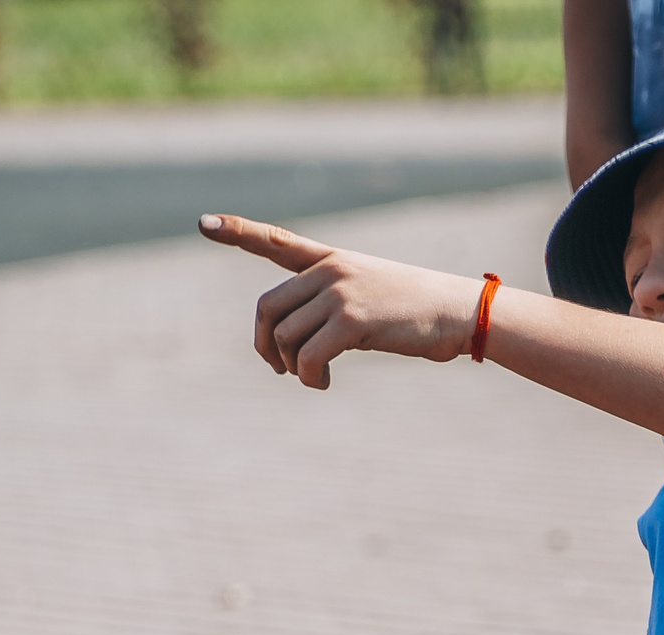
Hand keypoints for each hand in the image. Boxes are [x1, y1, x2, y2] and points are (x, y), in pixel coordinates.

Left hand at [199, 214, 480, 389]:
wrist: (459, 312)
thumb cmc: (418, 312)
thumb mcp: (371, 297)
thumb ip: (331, 308)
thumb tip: (299, 347)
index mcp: (331, 260)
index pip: (276, 241)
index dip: (237, 231)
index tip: (203, 223)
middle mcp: (330, 270)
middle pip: (267, 308)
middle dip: (265, 345)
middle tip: (279, 369)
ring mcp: (339, 292)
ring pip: (284, 336)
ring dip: (291, 368)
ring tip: (314, 379)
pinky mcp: (352, 320)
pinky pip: (306, 356)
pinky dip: (308, 377)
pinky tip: (324, 383)